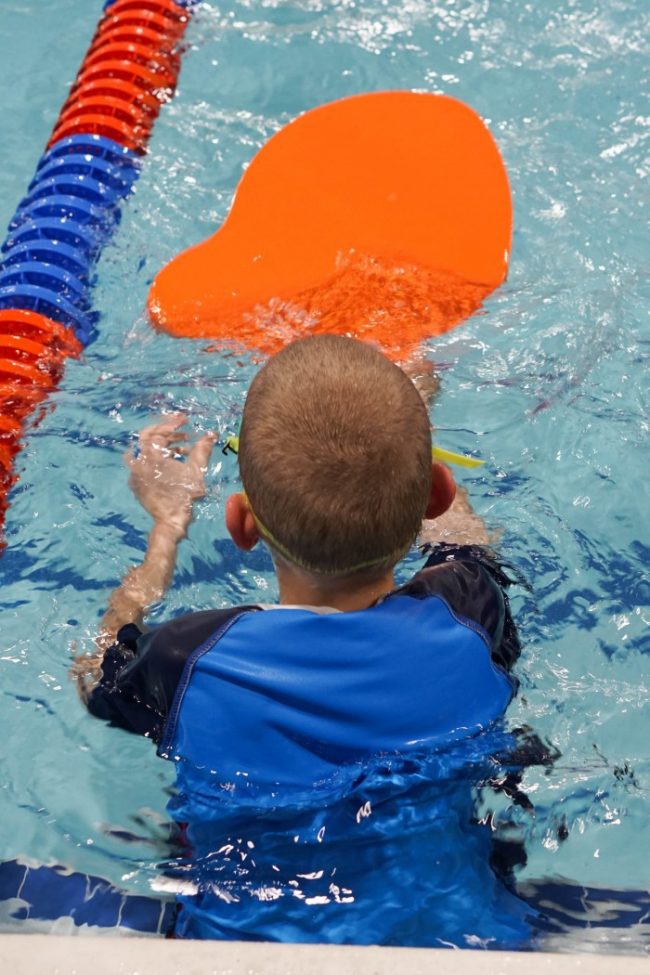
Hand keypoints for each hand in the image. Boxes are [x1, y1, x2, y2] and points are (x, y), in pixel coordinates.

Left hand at [126, 415, 215, 534]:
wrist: (171, 520)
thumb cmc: (184, 494)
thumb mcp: (196, 470)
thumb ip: (202, 449)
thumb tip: (212, 434)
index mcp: (150, 455)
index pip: (159, 431)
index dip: (173, 423)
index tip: (185, 420)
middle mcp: (138, 461)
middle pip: (148, 437)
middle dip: (167, 432)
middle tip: (182, 431)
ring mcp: (135, 473)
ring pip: (147, 450)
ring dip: (165, 446)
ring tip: (185, 450)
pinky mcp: (136, 483)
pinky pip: (144, 463)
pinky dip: (157, 459)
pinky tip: (173, 463)